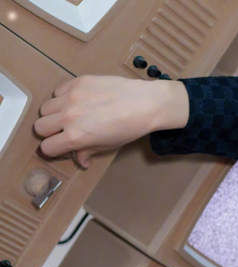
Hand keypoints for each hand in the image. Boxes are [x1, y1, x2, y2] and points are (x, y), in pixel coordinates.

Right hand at [35, 75, 188, 168]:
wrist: (144, 104)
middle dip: (49, 132)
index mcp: (76, 137)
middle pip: (40, 127)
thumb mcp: (108, 146)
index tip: (60, 147)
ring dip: (53, 114)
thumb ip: (88, 151)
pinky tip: (77, 101)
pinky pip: (57, 91)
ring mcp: (71, 97)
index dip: (53, 150)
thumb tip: (81, 160)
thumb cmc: (128, 129)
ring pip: (45, 108)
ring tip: (69, 115)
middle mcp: (68, 117)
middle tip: (62, 132)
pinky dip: (62, 97)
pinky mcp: (77, 82)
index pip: (47, 147)